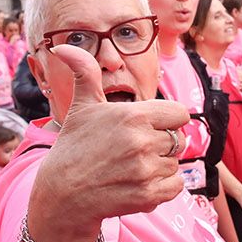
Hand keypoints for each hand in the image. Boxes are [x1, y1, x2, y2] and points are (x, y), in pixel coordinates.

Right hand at [28, 44, 189, 241]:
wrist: (61, 195)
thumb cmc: (73, 147)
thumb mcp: (82, 108)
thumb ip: (85, 74)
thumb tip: (63, 45)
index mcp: (133, 115)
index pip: (180, 114)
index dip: (167, 121)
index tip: (149, 127)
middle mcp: (142, 141)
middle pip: (179, 140)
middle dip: (162, 145)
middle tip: (134, 151)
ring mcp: (146, 170)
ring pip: (175, 164)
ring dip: (159, 168)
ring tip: (130, 169)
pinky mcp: (148, 196)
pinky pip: (175, 186)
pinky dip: (162, 188)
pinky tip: (137, 184)